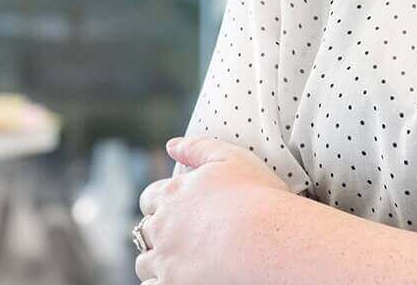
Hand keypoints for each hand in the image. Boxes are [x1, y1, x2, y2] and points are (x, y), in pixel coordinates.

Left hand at [134, 136, 289, 284]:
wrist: (271, 243)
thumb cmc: (259, 199)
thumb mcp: (231, 158)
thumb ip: (197, 148)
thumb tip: (171, 145)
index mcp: (172, 194)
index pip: (149, 199)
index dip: (161, 204)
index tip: (176, 211)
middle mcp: (162, 227)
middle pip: (145, 231)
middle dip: (158, 234)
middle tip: (181, 239)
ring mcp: (166, 260)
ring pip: (144, 263)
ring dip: (157, 261)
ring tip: (179, 263)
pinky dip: (159, 283)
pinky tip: (178, 280)